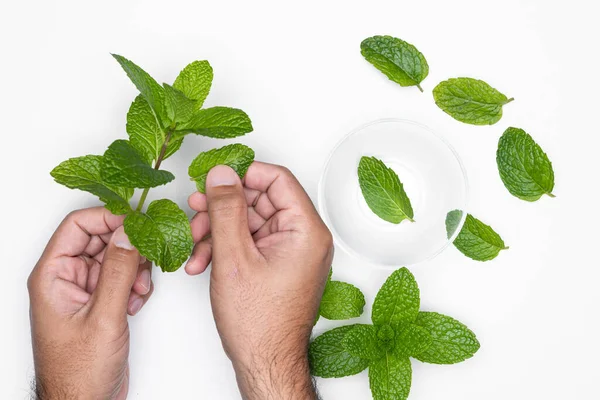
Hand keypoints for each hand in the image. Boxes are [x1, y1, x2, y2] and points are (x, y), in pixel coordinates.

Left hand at [28, 207, 153, 398]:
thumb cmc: (79, 371)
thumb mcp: (103, 317)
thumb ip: (117, 272)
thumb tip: (128, 234)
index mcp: (53, 275)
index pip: (78, 226)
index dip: (108, 218)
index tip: (137, 219)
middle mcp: (67, 278)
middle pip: (100, 239)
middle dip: (127, 246)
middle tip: (148, 253)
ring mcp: (84, 291)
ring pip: (115, 257)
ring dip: (134, 267)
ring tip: (140, 287)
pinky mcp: (100, 302)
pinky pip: (121, 277)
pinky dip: (135, 284)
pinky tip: (136, 301)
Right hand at [187, 163, 333, 398]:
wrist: (265, 363)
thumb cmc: (259, 322)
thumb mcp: (234, 257)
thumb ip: (226, 209)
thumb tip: (222, 174)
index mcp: (305, 230)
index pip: (277, 179)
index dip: (243, 175)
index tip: (214, 179)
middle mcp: (304, 238)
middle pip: (259, 200)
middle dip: (222, 208)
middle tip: (196, 213)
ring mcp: (291, 252)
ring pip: (249, 222)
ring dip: (218, 230)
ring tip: (195, 246)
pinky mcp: (278, 264)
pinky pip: (250, 242)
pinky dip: (225, 248)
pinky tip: (202, 261)